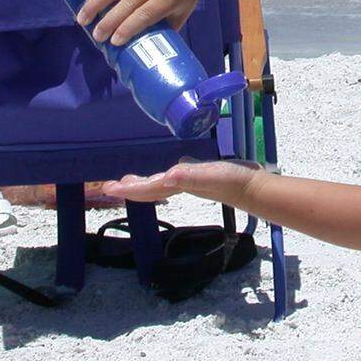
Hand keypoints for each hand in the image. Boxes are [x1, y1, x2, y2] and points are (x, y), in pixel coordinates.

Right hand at [70, 0, 200, 45]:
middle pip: (128, 1)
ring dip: (94, 3)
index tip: (114, 42)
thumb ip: (161, 32)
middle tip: (97, 36)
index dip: (129, 27)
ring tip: (82, 20)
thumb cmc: (181, 1)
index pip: (147, 12)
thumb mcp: (178, 16)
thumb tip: (136, 56)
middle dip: (110, 20)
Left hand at [101, 158, 263, 205]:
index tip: (108, 188)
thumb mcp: (209, 175)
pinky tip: (171, 171)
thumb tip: (167, 176)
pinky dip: (166, 176)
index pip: (146, 188)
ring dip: (144, 183)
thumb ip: (189, 177)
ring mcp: (189, 182)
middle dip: (130, 188)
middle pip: (149, 189)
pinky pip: (176, 177)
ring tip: (130, 180)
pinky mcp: (200, 176)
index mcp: (177, 184)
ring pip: (160, 185)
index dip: (127, 189)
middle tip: (111, 186)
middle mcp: (179, 185)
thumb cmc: (231, 180)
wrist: (252, 187)